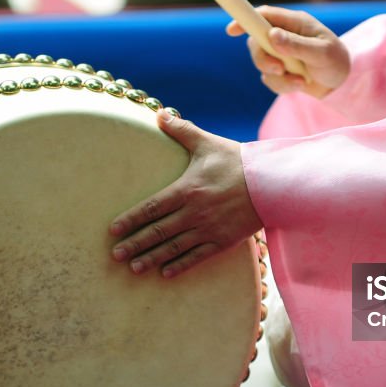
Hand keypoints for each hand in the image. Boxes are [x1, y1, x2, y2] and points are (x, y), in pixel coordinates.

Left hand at [109, 109, 263, 277]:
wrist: (272, 183)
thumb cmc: (237, 161)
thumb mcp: (208, 143)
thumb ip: (182, 130)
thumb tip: (159, 113)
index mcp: (187, 189)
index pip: (152, 207)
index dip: (131, 219)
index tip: (113, 229)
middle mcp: (195, 212)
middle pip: (158, 231)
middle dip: (135, 244)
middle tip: (116, 255)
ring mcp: (209, 229)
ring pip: (174, 247)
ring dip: (152, 258)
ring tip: (134, 268)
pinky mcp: (223, 241)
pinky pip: (197, 256)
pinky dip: (180, 265)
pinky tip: (165, 273)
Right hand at [226, 5, 349, 97]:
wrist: (342, 83)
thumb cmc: (336, 61)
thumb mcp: (322, 52)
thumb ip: (297, 45)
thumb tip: (272, 36)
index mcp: (294, 23)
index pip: (264, 16)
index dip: (245, 19)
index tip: (231, 30)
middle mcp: (283, 35)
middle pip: (256, 42)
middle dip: (263, 59)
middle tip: (279, 69)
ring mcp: (280, 53)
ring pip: (261, 63)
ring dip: (277, 76)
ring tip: (300, 81)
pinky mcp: (280, 71)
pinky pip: (269, 79)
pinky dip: (282, 86)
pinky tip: (300, 85)